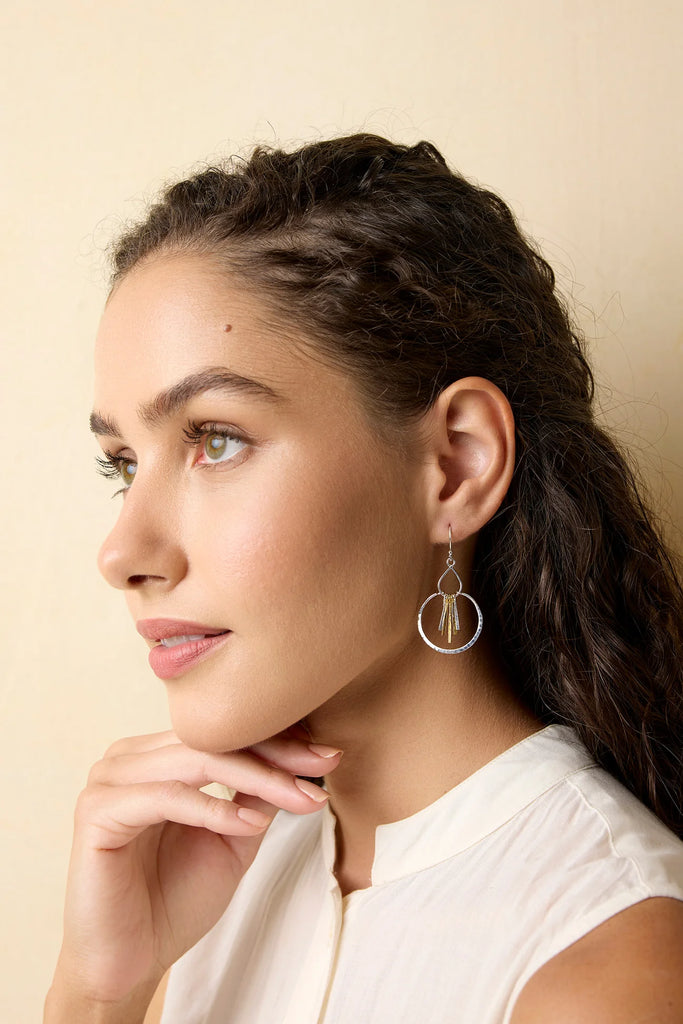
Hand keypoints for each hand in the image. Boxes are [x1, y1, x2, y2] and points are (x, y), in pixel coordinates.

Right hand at [49, 728, 341, 1007]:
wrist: (131, 961)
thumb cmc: (175, 898)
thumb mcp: (233, 837)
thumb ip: (257, 795)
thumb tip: (303, 758)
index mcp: (156, 755)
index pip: (223, 733)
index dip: (279, 741)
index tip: (328, 754)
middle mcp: (129, 757)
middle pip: (212, 739)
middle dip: (275, 754)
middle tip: (323, 765)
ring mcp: (108, 779)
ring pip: (195, 760)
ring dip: (256, 777)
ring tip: (300, 796)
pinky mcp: (96, 811)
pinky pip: (165, 796)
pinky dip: (213, 808)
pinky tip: (249, 824)